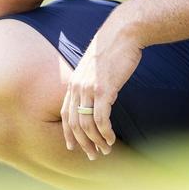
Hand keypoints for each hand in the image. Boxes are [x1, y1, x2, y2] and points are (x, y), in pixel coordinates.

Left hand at [60, 14, 143, 159]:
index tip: (73, 147)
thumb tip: (100, 97)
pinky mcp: (103, 90)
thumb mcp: (97, 67)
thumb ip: (93, 82)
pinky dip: (105, 133)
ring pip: (87, 125)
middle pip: (74, 124)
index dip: (68, 133)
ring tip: (105, 150)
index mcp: (74, 82)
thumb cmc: (114, 49)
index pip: (65, 113)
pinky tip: (112, 139)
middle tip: (92, 156)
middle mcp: (77, 87)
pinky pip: (101, 119)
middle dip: (83, 143)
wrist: (123, 34)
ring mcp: (89, 89)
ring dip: (96, 141)